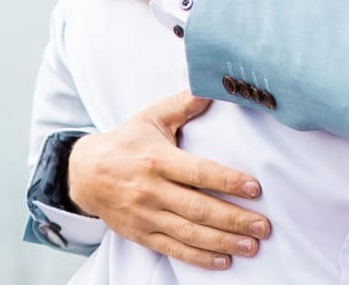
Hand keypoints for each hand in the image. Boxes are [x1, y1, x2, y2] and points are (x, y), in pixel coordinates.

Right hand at [68, 91, 269, 268]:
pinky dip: (199, 258)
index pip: (198, 172)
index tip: (254, 188)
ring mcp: (146, 215)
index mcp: (157, 160)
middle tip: (263, 226)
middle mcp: (151, 191)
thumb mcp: (151, 118)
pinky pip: (173, 249)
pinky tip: (223, 261)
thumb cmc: (126, 143)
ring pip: (189, 233)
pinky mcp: (142, 234)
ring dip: (223, 241)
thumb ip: (182, 105)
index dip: (227, 181)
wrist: (85, 174)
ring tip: (252, 246)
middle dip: (234, 219)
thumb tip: (211, 87)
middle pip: (198, 208)